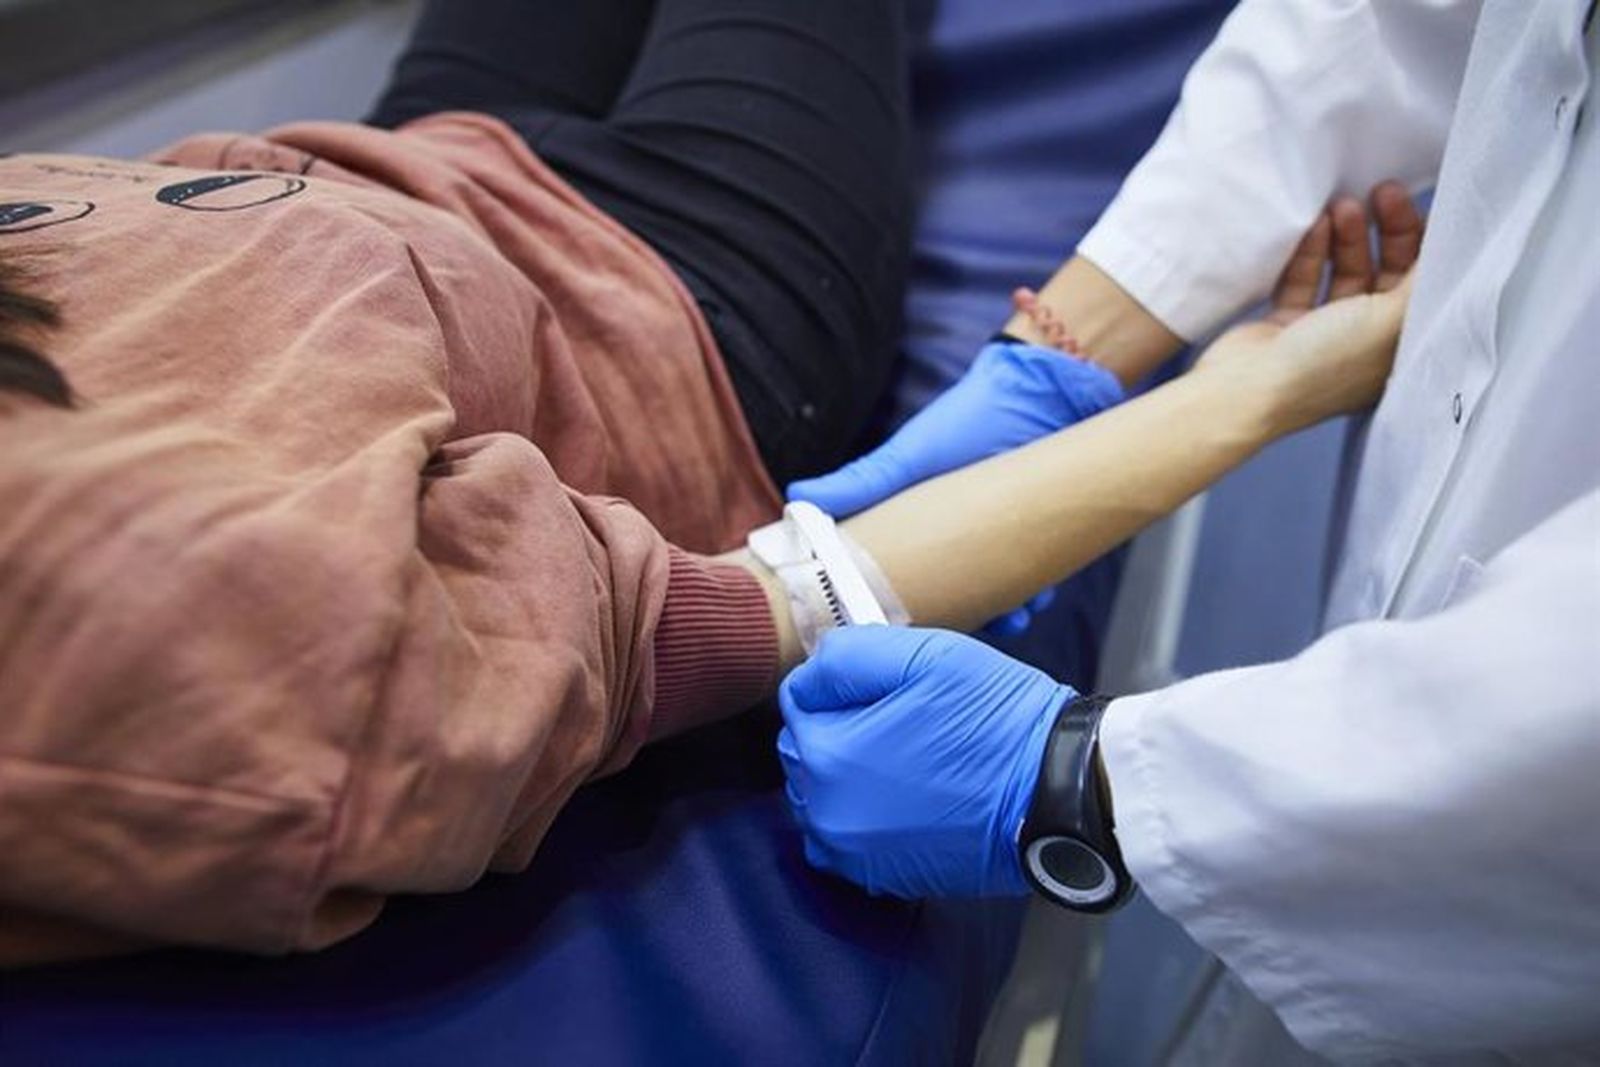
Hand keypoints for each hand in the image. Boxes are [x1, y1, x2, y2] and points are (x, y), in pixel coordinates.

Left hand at [778, 626, 1074, 897]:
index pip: (798, 703)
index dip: (840, 685)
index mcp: (828, 756)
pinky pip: (846, 840)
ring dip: (847, 775)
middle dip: (838, 729)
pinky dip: (861, 818)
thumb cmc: (996, 720)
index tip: (885, 687)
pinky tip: (905, 798)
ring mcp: (856, 855)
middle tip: (900, 718)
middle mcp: (828, 814)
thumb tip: (808, 673)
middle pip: (803, 753)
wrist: (1059, 792)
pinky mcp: (885, 879)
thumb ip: (848, 657)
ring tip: (905, 757)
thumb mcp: (924, 656)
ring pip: (821, 798)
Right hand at [788, 341, 1121, 633]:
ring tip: (1009, 617)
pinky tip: (1036, 598)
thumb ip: (862, 482)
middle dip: (958, 618)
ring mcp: (1000, 540)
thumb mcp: (911, 455)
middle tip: (962, 628)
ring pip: (995, 596)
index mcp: (922, 527)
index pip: (902, 578)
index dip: (897, 606)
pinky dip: (1036, 595)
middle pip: (952, 595)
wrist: (1040, 394)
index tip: (896, 628)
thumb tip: (798, 497)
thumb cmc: (969, 419)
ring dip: (1002, 614)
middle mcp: (959, 540)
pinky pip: (1037, 581)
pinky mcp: (1041, 537)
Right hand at [1197, 182, 1421, 432]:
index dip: (1428, 245)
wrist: (1246, 388)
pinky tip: (1314, 225)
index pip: (1424, 288)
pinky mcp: (1288, 322)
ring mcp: (1325, 332)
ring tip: (1342, 204)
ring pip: (1347, 272)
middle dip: (1388, 231)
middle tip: (1384, 191)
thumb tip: (1455, 243)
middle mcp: (1367, 342)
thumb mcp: (1390, 321)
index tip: (1427, 204)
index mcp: (1399, 352)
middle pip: (1388, 274)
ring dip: (1348, 236)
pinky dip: (1312, 252)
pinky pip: (1308, 278)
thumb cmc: (1325, 361)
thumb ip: (1424, 279)